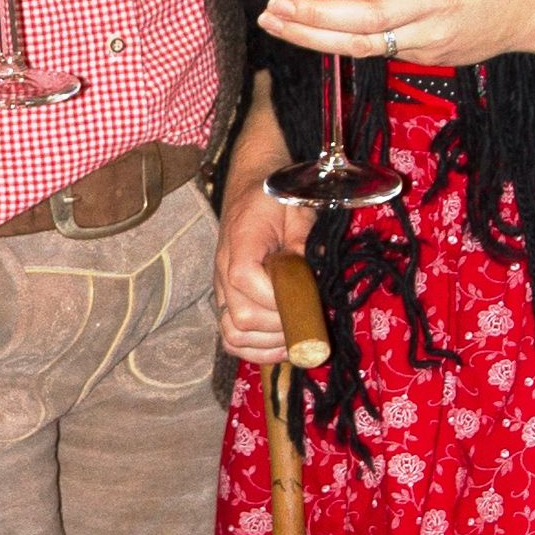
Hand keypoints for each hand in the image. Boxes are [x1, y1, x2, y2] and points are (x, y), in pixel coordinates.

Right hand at [214, 115, 315, 360]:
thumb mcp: (298, 209)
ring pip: (233, 334)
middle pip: (240, 317)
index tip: (304, 297)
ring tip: (296, 337)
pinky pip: (231, 336)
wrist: (253, 185)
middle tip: (308, 321)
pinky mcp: (228, 300)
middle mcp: (224, 270)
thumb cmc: (278, 196)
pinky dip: (254, 349)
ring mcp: (223, 288)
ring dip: (268, 344)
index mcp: (241, 242)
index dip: (277, 297)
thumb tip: (312, 277)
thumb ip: (302, 242)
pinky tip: (280, 347)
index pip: (245, 280)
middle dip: (280, 326)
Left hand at [257, 0, 534, 72]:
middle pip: (372, 17)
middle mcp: (440, 0)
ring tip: (275, 20)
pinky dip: (337, 41)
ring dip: (314, 35)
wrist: (532, 3)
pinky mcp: (427, 55)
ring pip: (367, 44)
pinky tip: (307, 28)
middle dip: (316, 14)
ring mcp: (433, 35)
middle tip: (276, 3)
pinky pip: (377, 51)